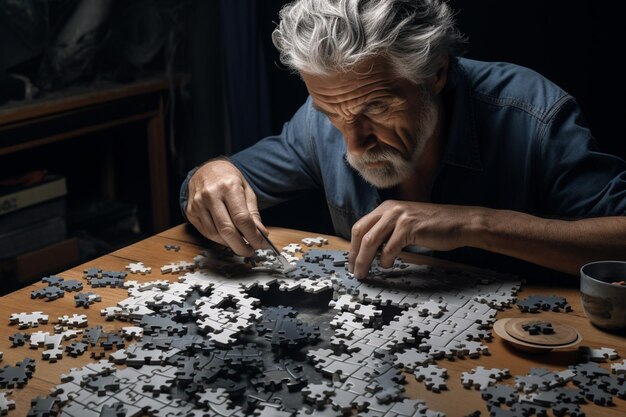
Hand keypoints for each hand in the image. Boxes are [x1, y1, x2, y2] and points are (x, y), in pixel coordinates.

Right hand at [186, 160, 266, 255]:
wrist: (206, 170)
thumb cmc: (229, 180)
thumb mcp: (246, 191)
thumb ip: (253, 213)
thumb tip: (261, 234)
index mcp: (228, 186)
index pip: (242, 218)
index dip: (252, 235)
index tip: (260, 244)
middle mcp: (210, 195)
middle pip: (227, 230)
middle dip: (241, 246)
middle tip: (250, 250)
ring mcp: (198, 204)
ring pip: (215, 234)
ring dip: (230, 243)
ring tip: (240, 243)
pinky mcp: (191, 212)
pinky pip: (206, 233)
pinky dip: (219, 239)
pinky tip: (227, 237)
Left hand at [348, 200, 479, 277]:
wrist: (461, 223)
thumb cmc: (435, 226)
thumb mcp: (406, 223)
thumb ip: (389, 231)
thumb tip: (371, 250)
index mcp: (387, 207)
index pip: (360, 226)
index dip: (353, 246)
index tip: (352, 261)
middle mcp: (390, 209)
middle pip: (361, 233)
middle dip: (354, 255)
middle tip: (354, 271)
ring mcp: (399, 217)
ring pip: (371, 242)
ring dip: (364, 261)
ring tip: (364, 273)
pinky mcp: (409, 228)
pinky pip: (389, 248)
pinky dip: (386, 260)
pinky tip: (388, 265)